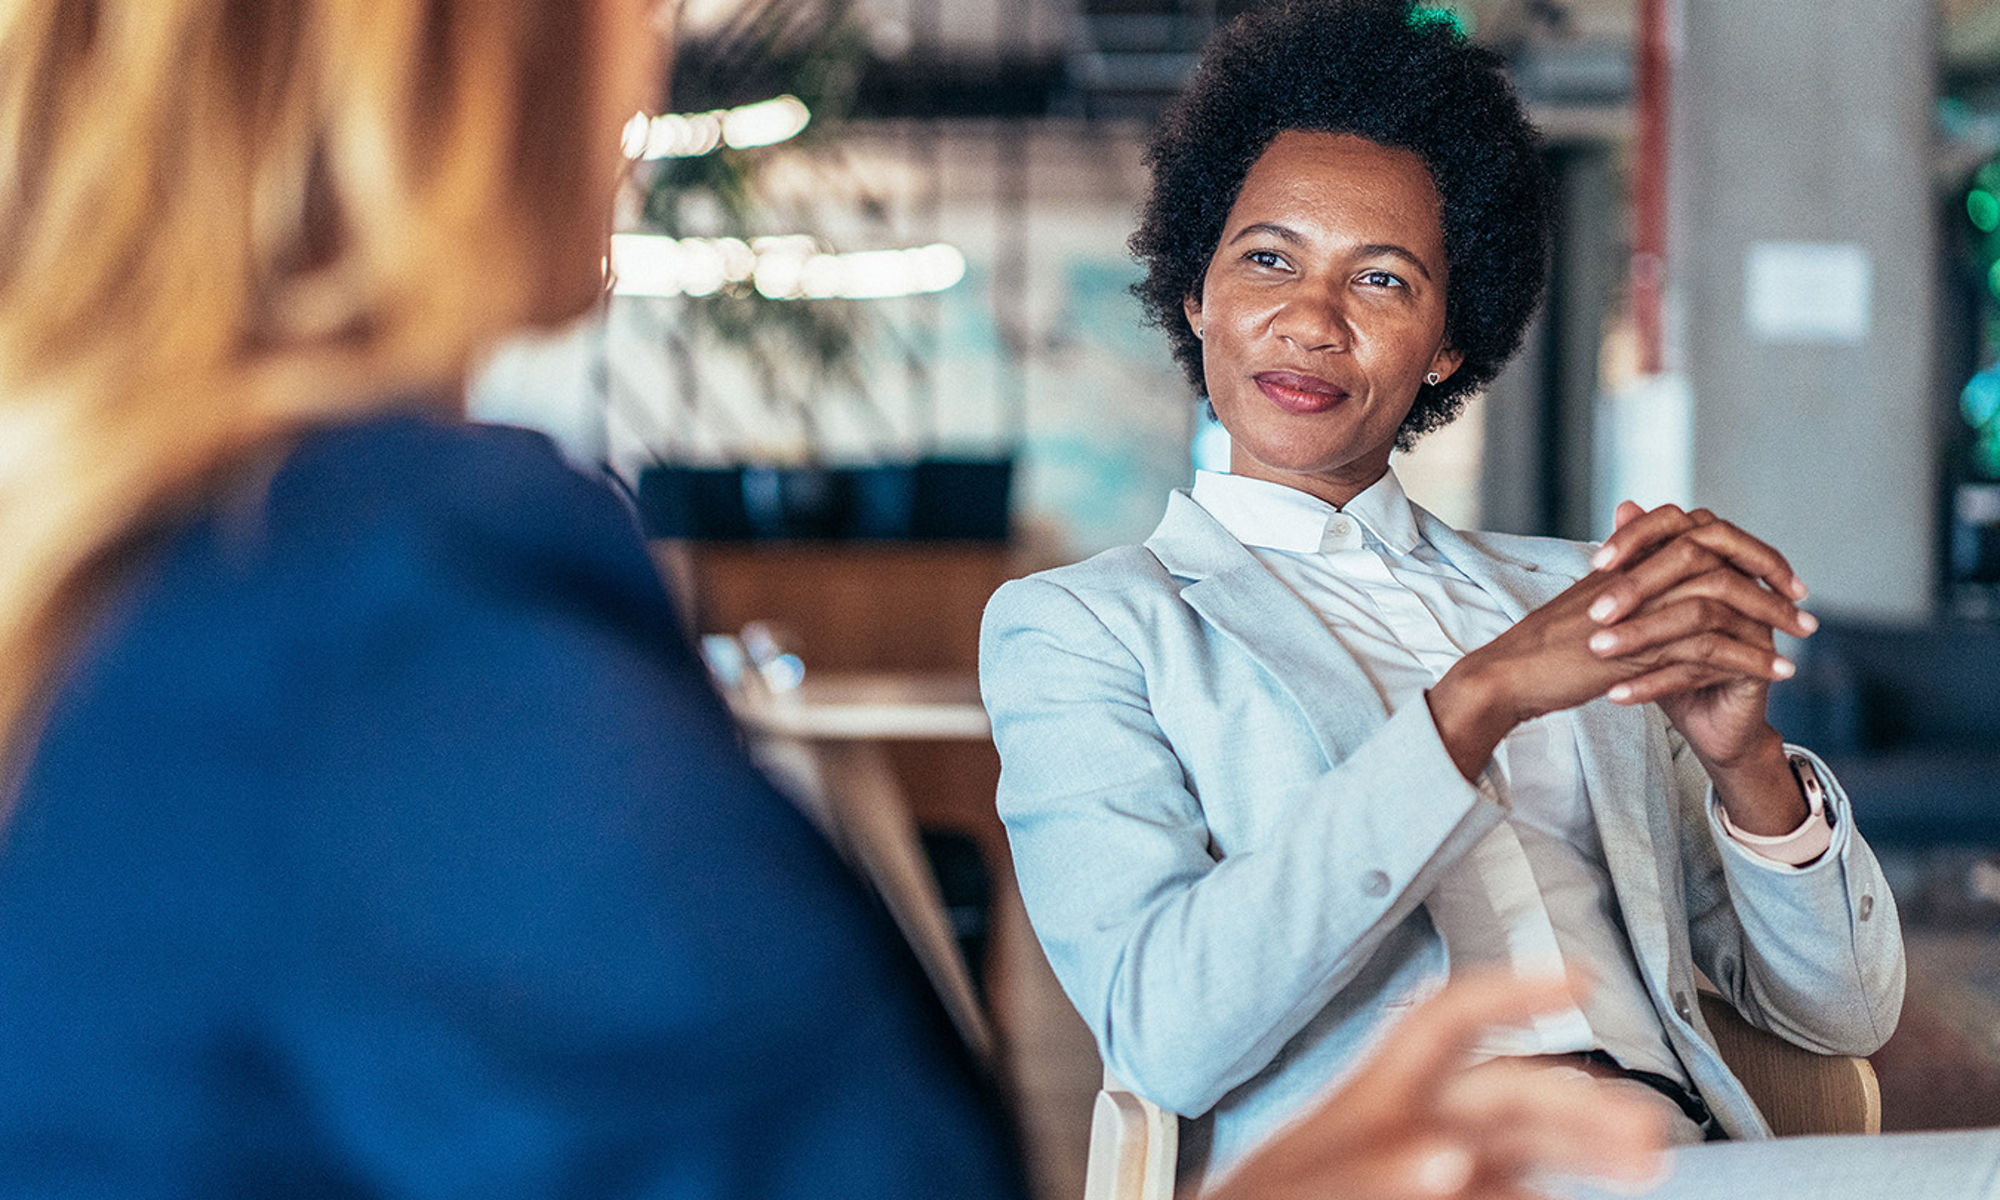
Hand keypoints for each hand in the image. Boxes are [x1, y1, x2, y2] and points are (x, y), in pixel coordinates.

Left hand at [1207, 973, 1666, 1199]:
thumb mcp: (1301, 1183)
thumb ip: (1375, 1167)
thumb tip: (1455, 1157)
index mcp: (1363, 1097)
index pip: (1449, 1023)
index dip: (1513, 992)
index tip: (1577, 982)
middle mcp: (1397, 1125)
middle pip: (1506, 1094)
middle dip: (1582, 1103)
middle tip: (1650, 1130)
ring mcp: (1413, 1164)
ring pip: (1512, 1145)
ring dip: (1577, 1149)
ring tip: (1644, 1161)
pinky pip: (1497, 1188)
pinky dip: (1530, 1186)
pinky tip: (1566, 1191)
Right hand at [1427, 502, 1813, 781]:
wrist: (1509, 675)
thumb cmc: (1542, 647)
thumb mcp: (1590, 605)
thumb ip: (1627, 583)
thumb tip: (1656, 584)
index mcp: (1626, 559)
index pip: (1701, 536)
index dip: (1746, 552)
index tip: (1778, 577)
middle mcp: (1635, 572)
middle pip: (1720, 559)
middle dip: (1770, 584)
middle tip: (1804, 611)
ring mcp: (1637, 607)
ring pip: (1722, 601)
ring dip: (1769, 624)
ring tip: (1802, 647)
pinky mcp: (1639, 646)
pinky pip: (1710, 647)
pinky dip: (1750, 660)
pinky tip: (1776, 674)